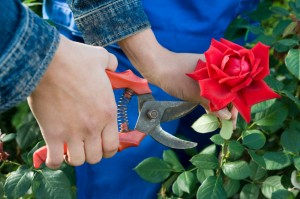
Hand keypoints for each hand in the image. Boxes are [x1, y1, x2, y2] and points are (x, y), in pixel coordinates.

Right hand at [27, 35, 118, 168]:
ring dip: (74, 157)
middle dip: (91, 154)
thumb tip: (114, 65)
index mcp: (108, 113)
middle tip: (85, 146)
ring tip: (70, 148)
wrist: (49, 61)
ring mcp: (73, 132)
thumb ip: (112, 64)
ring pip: (78, 161)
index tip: (101, 145)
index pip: (113, 146)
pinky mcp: (52, 134)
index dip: (108, 150)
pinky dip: (55, 161)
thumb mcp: (101, 58)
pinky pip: (55, 160)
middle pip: (96, 157)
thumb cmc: (76, 60)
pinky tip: (54, 154)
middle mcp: (93, 127)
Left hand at [118, 29, 236, 121]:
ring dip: (219, 104)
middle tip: (227, 124)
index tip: (233, 122)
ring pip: (218, 90)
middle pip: (228, 90)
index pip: (236, 89)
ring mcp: (207, 72)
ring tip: (221, 120)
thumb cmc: (175, 76)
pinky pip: (209, 89)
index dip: (236, 106)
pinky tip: (211, 111)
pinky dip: (210, 99)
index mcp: (220, 66)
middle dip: (229, 107)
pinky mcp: (198, 76)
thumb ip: (212, 104)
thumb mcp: (195, 93)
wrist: (155, 65)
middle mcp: (216, 68)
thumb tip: (226, 117)